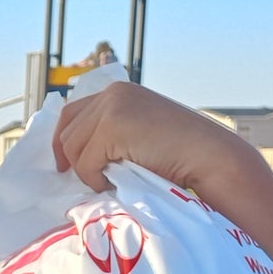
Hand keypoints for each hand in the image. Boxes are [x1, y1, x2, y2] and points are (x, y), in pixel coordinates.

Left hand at [51, 80, 272, 222]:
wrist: (209, 158)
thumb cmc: (178, 157)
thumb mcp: (139, 135)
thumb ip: (112, 135)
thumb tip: (72, 156)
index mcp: (119, 92)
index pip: (72, 113)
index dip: (63, 142)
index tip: (65, 166)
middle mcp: (113, 93)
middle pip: (68, 131)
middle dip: (75, 160)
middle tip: (93, 180)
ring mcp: (112, 106)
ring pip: (73, 147)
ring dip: (87, 171)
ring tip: (111, 180)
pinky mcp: (113, 125)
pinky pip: (85, 162)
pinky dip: (95, 179)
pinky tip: (116, 181)